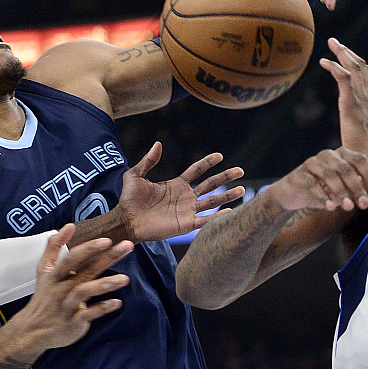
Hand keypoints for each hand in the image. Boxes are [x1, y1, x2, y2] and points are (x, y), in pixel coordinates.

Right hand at [13, 225, 131, 354]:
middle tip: (127, 246)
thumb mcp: (44, 270)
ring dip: (105, 284)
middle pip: (85, 271)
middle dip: (107, 257)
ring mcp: (67, 306)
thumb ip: (54, 246)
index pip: (72, 258)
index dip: (89, 248)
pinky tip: (117, 302)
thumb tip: (69, 226)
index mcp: (55, 275)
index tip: (107, 239)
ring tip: (125, 279)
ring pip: (85, 292)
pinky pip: (88, 315)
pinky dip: (102, 308)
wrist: (33, 329)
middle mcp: (62, 288)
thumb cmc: (44, 296)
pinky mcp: (74, 322)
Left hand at [117, 142, 244, 243]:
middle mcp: (185, 197)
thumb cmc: (129, 199)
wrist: (126, 220)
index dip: (208, 163)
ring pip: (212, 202)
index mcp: (176, 185)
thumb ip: (148, 161)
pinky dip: (218, 216)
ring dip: (227, 196)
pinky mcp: (185, 225)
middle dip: (225, 177)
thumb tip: (158, 143)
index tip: (219, 155)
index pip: (197, 171)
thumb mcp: (135, 175)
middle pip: (210, 185)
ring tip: (241, 189)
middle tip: (240, 171)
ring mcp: (187, 211)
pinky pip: (205, 220)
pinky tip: (231, 211)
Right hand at [268, 147, 367, 211]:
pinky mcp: (298, 174)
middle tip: (363, 204)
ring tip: (348, 207)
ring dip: (341, 192)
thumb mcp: (342, 191)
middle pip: (345, 168)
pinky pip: (312, 183)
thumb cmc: (322, 192)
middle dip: (356, 187)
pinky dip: (323, 196)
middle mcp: (327, 155)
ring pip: (329, 174)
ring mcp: (311, 163)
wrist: (292, 196)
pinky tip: (330, 207)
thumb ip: (354, 191)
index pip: (359, 159)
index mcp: (341, 155)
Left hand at [319, 38, 367, 160]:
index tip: (347, 54)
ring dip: (341, 53)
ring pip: (354, 67)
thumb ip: (359, 125)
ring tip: (330, 44)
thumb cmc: (367, 154)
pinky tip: (323, 61)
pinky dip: (333, 66)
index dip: (357, 61)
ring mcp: (363, 99)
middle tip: (335, 42)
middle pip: (362, 66)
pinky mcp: (352, 104)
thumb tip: (351, 129)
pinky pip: (343, 78)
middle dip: (348, 52)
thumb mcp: (364, 134)